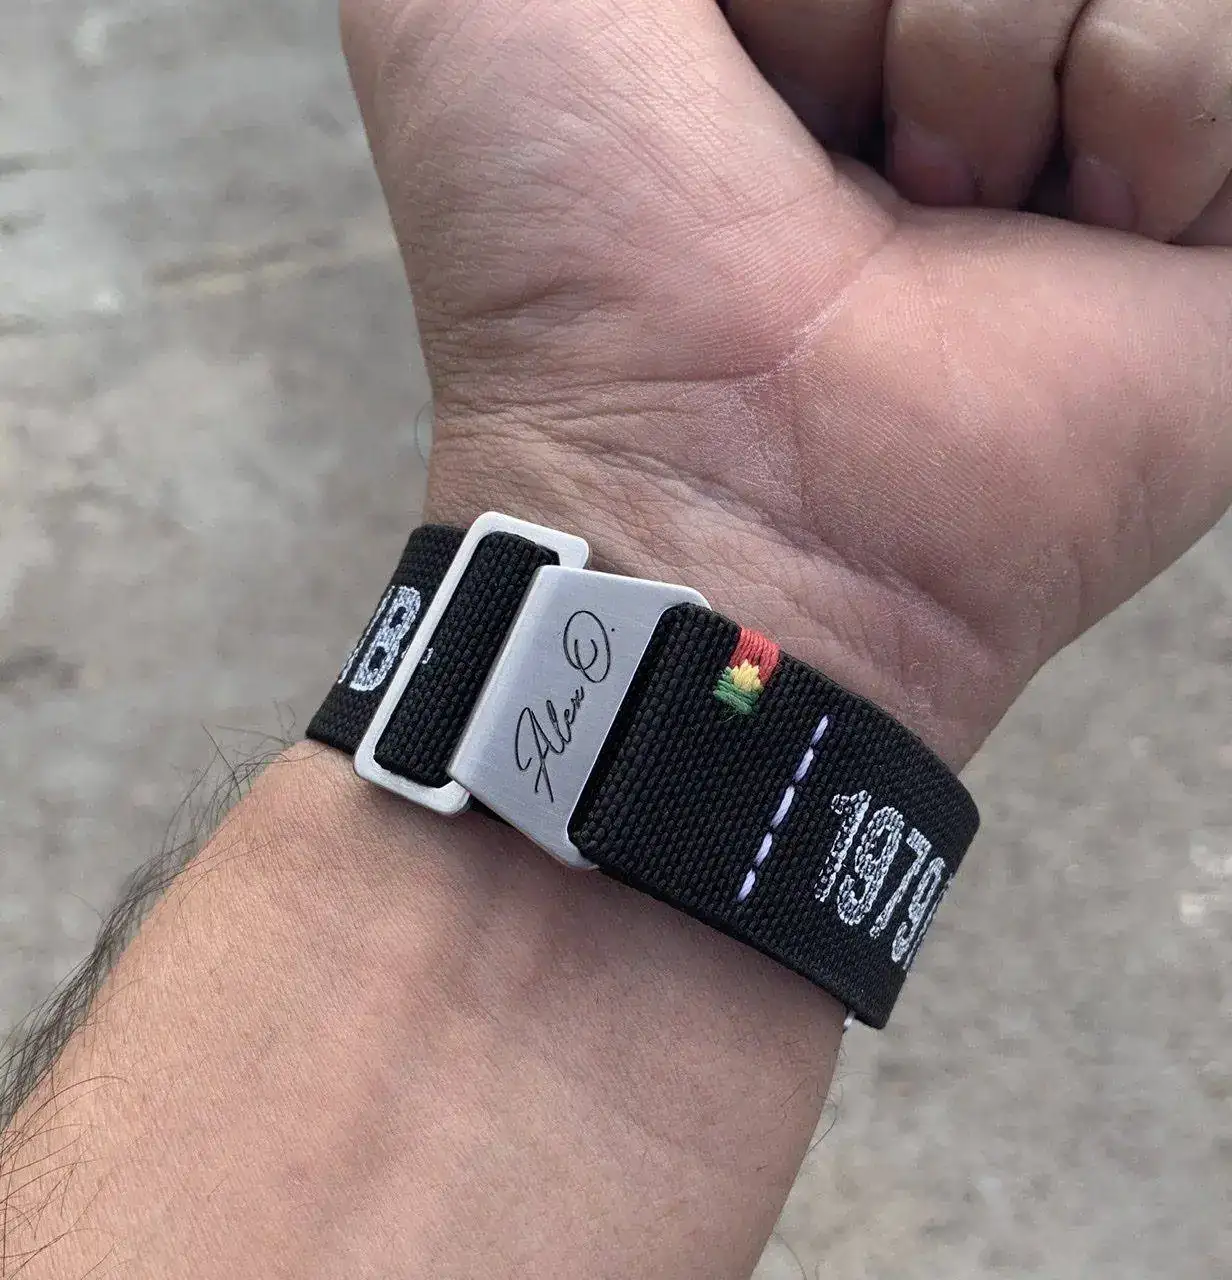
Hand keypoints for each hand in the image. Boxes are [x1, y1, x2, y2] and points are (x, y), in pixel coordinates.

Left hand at [342, 0, 1230, 766]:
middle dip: (883, 5)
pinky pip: (1224, 38)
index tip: (725, 72)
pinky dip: (1148, 111)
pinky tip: (1071, 235)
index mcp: (798, 5)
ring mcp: (1087, 129)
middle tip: (828, 160)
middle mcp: (949, 53)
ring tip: (937, 211)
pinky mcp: (1211, 212)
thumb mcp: (471, 7)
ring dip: (993, 53)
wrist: (720, 490)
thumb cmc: (573, 257)